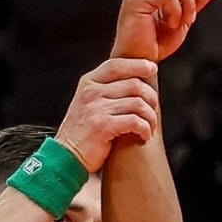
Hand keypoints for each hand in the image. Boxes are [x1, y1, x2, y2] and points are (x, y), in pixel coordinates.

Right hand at [52, 56, 160, 173]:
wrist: (67, 157)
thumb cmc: (83, 132)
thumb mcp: (89, 103)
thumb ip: (106, 90)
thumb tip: (135, 81)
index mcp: (89, 82)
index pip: (117, 65)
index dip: (138, 64)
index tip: (152, 68)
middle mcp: (92, 92)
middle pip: (133, 84)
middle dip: (150, 97)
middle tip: (154, 110)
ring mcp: (97, 108)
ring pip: (138, 103)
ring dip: (150, 116)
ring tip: (150, 127)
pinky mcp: (103, 126)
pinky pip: (135, 121)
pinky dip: (145, 129)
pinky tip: (145, 135)